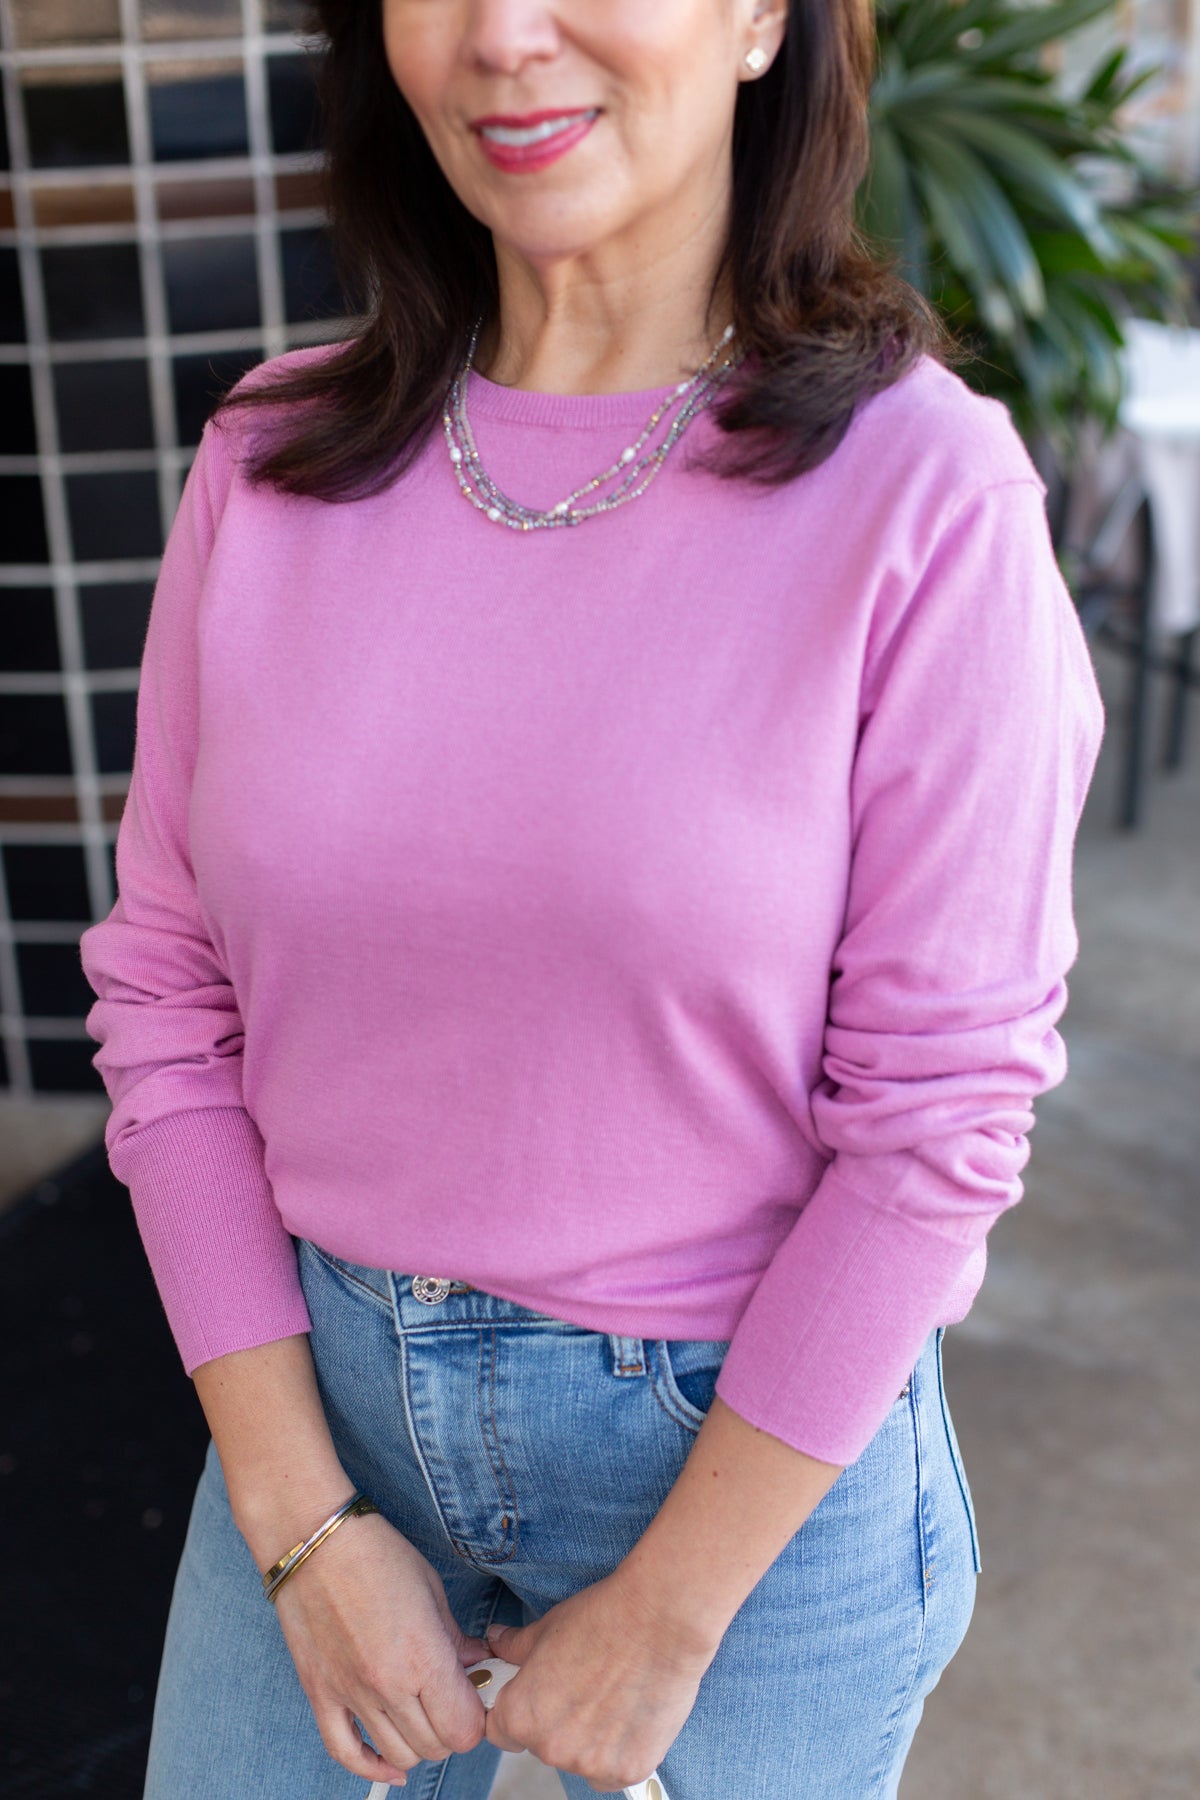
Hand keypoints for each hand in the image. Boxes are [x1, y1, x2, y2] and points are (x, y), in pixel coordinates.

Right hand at [270, 1508, 491, 1785]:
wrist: (314, 1541)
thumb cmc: (376, 1553)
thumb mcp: (431, 1587)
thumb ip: (455, 1636)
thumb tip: (475, 1664)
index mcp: (423, 1656)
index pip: (463, 1729)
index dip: (475, 1718)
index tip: (474, 1697)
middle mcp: (389, 1685)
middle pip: (434, 1747)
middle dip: (450, 1730)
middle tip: (450, 1702)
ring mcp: (351, 1695)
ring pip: (396, 1755)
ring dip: (416, 1744)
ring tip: (421, 1716)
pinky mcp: (320, 1696)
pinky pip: (345, 1752)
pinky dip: (370, 1768)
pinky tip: (388, 1766)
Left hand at [482, 1569, 718, 1792]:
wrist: (660, 1619)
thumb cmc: (602, 1618)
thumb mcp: (546, 1628)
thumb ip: (514, 1647)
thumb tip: (496, 1643)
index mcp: (521, 1715)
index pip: (501, 1731)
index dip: (517, 1709)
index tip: (536, 1697)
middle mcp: (551, 1748)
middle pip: (543, 1745)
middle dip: (557, 1721)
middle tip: (582, 1685)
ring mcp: (590, 1764)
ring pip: (580, 1758)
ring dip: (589, 1738)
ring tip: (612, 1694)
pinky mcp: (629, 1771)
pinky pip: (612, 1770)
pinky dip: (619, 1750)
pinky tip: (630, 1712)